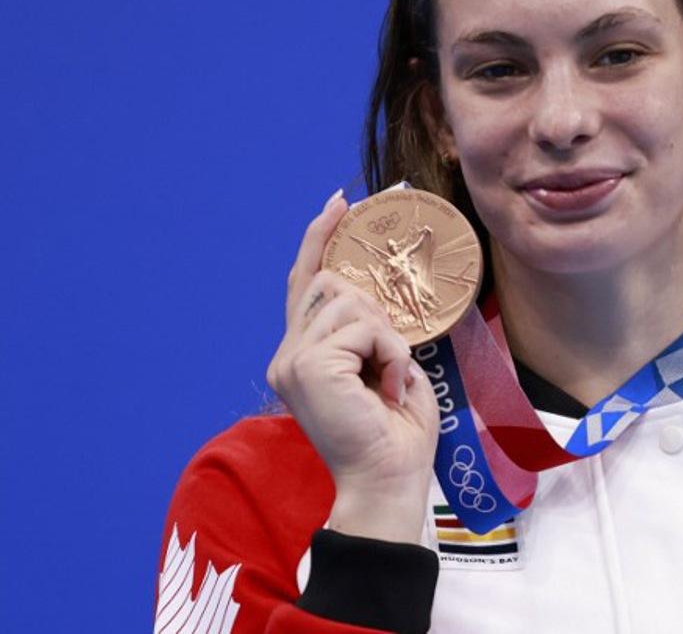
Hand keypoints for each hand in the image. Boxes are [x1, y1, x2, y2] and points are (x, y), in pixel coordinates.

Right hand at [267, 190, 439, 542]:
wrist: (389, 480)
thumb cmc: (395, 433)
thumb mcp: (385, 367)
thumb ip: (368, 330)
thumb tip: (374, 295)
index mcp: (301, 356)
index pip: (305, 282)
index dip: (321, 239)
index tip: (341, 202)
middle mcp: (287, 354)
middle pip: (333, 284)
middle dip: (375, 313)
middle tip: (391, 362)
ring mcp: (293, 359)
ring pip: (352, 301)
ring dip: (387, 338)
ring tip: (390, 380)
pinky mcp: (310, 365)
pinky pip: (366, 327)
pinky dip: (390, 352)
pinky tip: (388, 387)